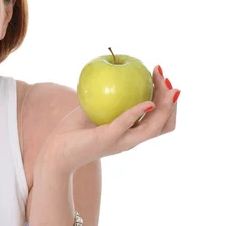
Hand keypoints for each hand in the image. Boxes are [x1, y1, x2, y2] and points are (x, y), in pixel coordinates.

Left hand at [38, 65, 178, 174]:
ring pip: (154, 128)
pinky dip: (138, 113)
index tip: (162, 78)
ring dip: (165, 107)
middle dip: (171, 100)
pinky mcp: (107, 139)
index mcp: (130, 133)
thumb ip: (106, 98)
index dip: (168, 102)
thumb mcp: (94, 109)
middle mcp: (130, 139)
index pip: (160, 121)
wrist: (56, 152)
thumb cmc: (73, 131)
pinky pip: (126, 124)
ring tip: (167, 88)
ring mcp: (121, 141)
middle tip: (165, 77)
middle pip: (164, 124)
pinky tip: (147, 102)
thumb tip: (114, 75)